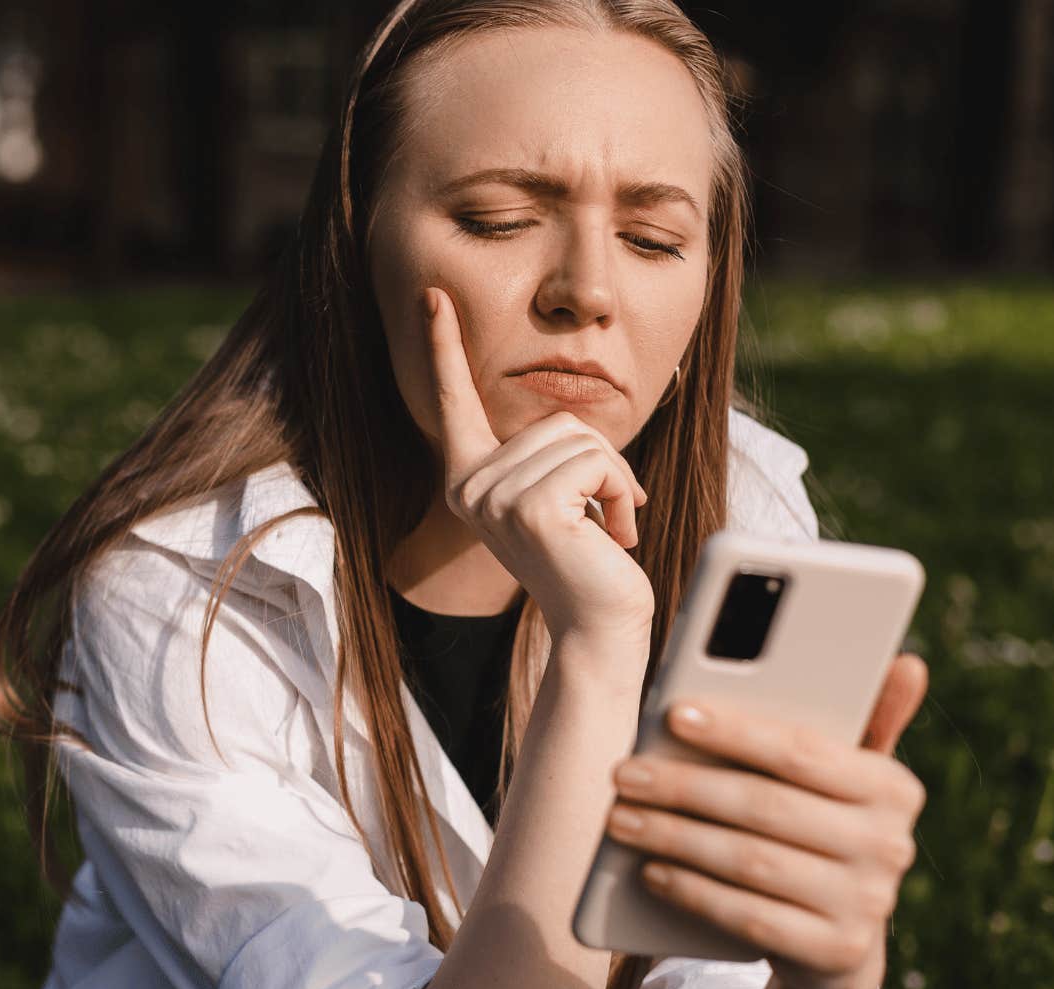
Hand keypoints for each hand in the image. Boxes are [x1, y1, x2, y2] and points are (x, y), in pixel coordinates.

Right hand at [422, 286, 653, 650]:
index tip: (433, 296)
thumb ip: (550, 456)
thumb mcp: (560, 496)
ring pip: (580, 439)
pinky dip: (620, 494)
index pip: (455, 402)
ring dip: (613, 481)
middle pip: (555, 420)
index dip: (444, 346)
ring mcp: (494, 497)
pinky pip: (595, 463)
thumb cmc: (588, 564)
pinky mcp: (530, 507)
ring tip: (607, 529)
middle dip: (600, 461)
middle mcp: (469, 486)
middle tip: (604, 516)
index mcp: (469, 479)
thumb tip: (572, 428)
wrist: (598, 626)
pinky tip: (613, 536)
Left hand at [602, 653, 930, 988]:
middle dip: (684, 787)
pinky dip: (693, 892)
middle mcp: (891, 845)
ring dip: (675, 838)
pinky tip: (651, 871)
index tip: (673, 714)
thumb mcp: (841, 780)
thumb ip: (857, 720)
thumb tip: (907, 662)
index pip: (803, 751)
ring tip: (622, 819)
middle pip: (765, 806)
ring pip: (751, 861)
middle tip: (624, 774)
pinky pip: (750, 917)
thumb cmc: (820, 831)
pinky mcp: (837, 953)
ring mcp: (868, 904)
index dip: (735, 731)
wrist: (836, 943)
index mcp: (894, 787)